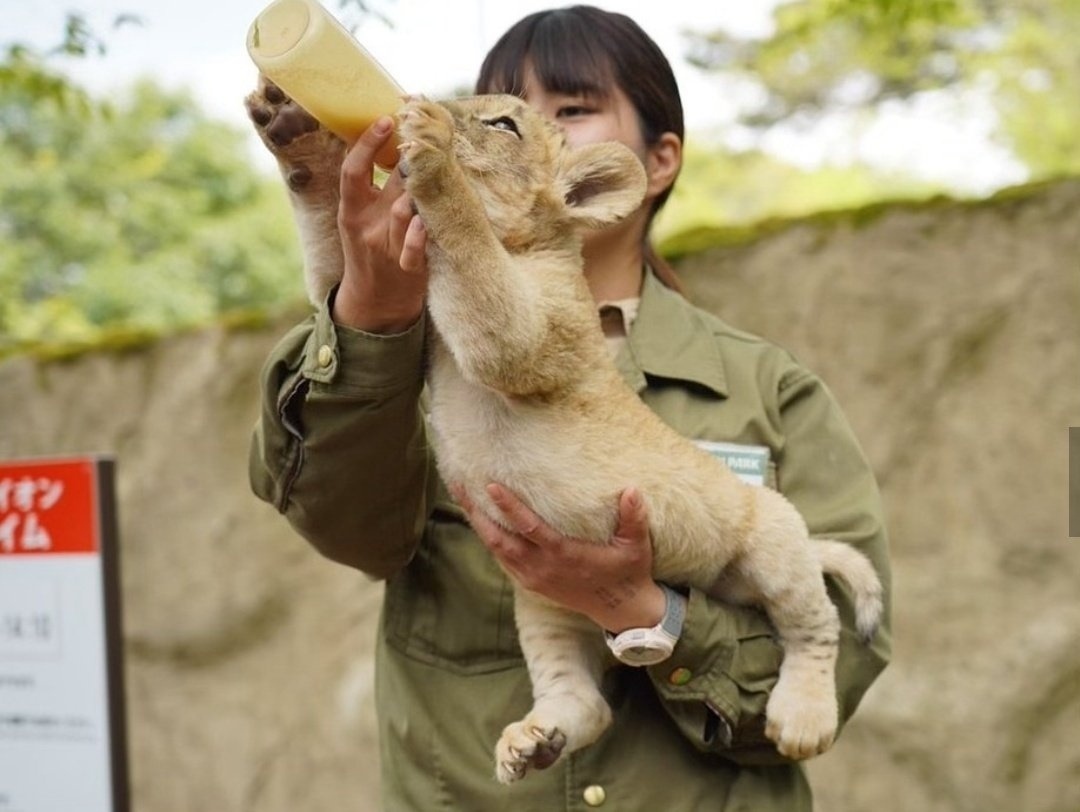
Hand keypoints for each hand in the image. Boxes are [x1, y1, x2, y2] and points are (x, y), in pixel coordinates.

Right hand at [333, 116, 428, 332]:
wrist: (375, 302)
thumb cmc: (372, 248)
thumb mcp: (361, 217)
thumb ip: (374, 186)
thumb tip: (391, 140)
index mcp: (352, 209)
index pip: (353, 170)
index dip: (368, 143)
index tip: (386, 119)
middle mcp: (366, 226)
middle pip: (389, 185)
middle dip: (408, 161)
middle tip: (424, 138)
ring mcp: (386, 248)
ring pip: (402, 212)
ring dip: (418, 193)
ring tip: (431, 172)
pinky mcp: (406, 268)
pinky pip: (412, 249)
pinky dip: (418, 234)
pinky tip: (423, 222)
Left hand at [455, 483, 666, 632]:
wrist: (620, 609)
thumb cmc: (628, 571)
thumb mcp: (636, 546)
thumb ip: (634, 518)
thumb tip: (632, 490)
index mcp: (564, 555)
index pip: (529, 528)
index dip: (508, 507)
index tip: (490, 486)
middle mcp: (542, 567)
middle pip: (499, 538)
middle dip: (477, 512)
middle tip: (458, 485)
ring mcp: (534, 577)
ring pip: (496, 549)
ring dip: (478, 524)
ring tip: (463, 497)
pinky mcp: (531, 582)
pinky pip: (503, 559)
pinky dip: (489, 539)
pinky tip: (480, 521)